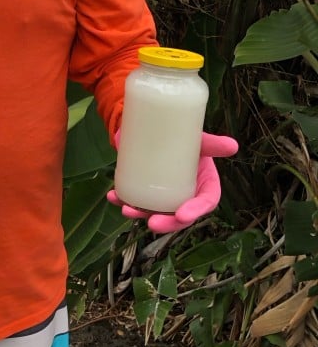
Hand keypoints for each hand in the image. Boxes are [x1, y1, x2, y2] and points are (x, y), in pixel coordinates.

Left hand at [107, 131, 238, 232]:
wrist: (154, 122)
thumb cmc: (181, 131)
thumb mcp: (197, 137)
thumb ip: (212, 142)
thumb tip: (233, 145)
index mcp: (203, 182)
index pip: (205, 202)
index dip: (195, 212)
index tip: (182, 215)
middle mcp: (185, 192)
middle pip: (179, 216)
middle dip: (167, 224)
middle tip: (152, 223)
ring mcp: (163, 193)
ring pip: (154, 212)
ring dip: (140, 215)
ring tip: (127, 211)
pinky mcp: (144, 188)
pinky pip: (135, 199)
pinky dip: (123, 200)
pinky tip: (113, 197)